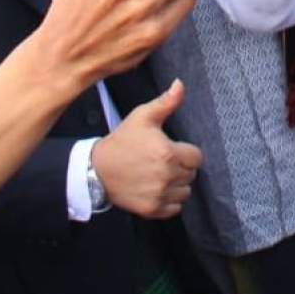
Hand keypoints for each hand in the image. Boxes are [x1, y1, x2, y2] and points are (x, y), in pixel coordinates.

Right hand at [92, 80, 202, 218]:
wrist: (97, 169)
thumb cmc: (122, 140)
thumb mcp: (142, 117)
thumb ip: (166, 102)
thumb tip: (180, 84)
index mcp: (168, 153)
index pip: (197, 157)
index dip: (186, 152)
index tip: (172, 149)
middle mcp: (167, 176)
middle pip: (192, 174)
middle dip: (181, 167)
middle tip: (163, 161)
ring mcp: (160, 194)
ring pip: (185, 192)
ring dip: (178, 184)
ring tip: (160, 175)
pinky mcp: (153, 209)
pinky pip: (175, 208)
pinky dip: (170, 201)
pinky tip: (157, 189)